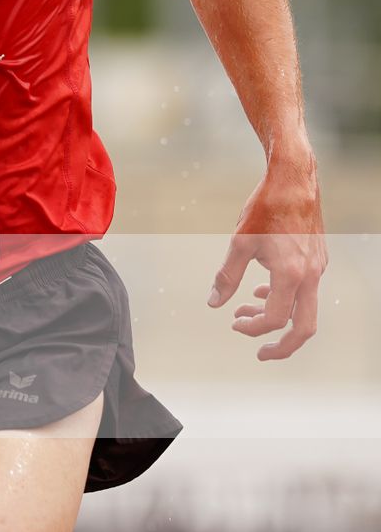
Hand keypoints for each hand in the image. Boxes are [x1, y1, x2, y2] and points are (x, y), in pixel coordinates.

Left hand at [207, 152, 326, 359]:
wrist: (293, 178)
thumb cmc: (266, 207)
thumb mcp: (239, 242)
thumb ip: (227, 277)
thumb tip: (213, 303)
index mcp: (290, 275)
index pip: (274, 319)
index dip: (252, 329)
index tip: (234, 323)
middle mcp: (310, 276)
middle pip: (304, 328)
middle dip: (283, 346)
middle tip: (262, 353)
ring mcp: (317, 269)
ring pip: (305, 309)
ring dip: (279, 317)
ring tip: (248, 313)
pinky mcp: (317, 259)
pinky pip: (305, 290)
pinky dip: (285, 298)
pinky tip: (262, 289)